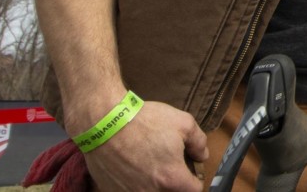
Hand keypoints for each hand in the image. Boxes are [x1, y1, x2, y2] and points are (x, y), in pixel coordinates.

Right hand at [81, 100, 207, 191]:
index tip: (191, 171)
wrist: (105, 122)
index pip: (194, 190)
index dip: (196, 179)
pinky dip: (135, 184)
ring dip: (155, 184)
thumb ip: (199, 142)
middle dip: (175, 183)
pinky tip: (134, 168)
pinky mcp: (112, 191)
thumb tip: (202, 155)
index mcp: (171, 177)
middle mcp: (151, 191)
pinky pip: (130, 191)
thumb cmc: (144, 121)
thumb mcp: (183, 122)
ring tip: (152, 166)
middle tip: (171, 166)